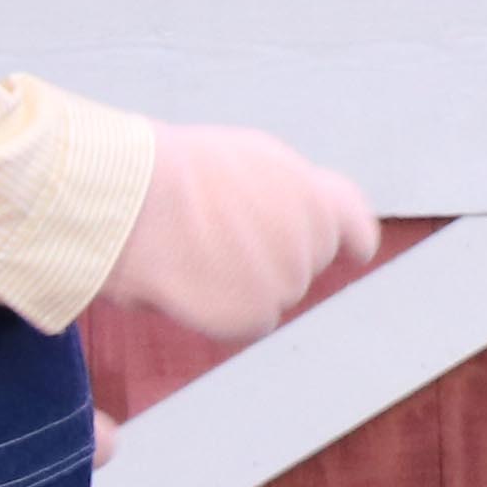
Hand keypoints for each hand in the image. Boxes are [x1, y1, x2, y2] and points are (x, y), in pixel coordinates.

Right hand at [101, 123, 380, 341]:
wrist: (132, 196)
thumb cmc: (168, 172)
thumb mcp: (241, 161)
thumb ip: (276, 195)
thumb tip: (273, 229)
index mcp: (312, 192)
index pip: (352, 222)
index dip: (349, 239)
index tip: (354, 254)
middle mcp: (312, 235)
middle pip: (303, 264)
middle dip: (269, 262)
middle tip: (211, 242)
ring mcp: (289, 276)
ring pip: (272, 296)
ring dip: (238, 287)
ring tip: (188, 256)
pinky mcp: (257, 312)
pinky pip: (245, 325)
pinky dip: (218, 315)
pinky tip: (186, 287)